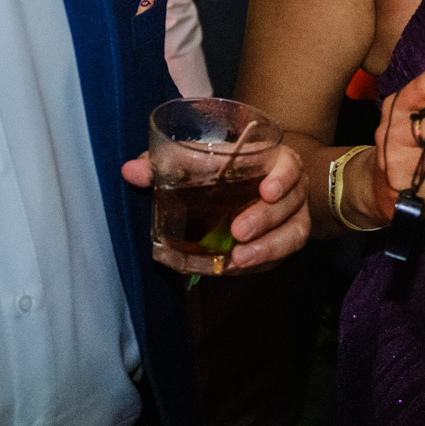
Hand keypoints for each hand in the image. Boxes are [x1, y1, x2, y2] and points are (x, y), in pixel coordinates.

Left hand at [120, 143, 310, 273]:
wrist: (255, 182)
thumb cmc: (225, 166)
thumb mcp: (200, 158)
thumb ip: (167, 162)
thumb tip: (130, 170)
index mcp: (274, 161)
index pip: (290, 166)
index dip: (283, 178)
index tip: (266, 191)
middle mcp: (291, 189)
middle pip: (290, 204)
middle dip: (265, 219)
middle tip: (238, 232)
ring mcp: (292, 216)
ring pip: (294, 233)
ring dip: (269, 246)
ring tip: (240, 258)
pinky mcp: (286, 240)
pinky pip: (283, 253)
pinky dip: (263, 261)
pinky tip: (239, 266)